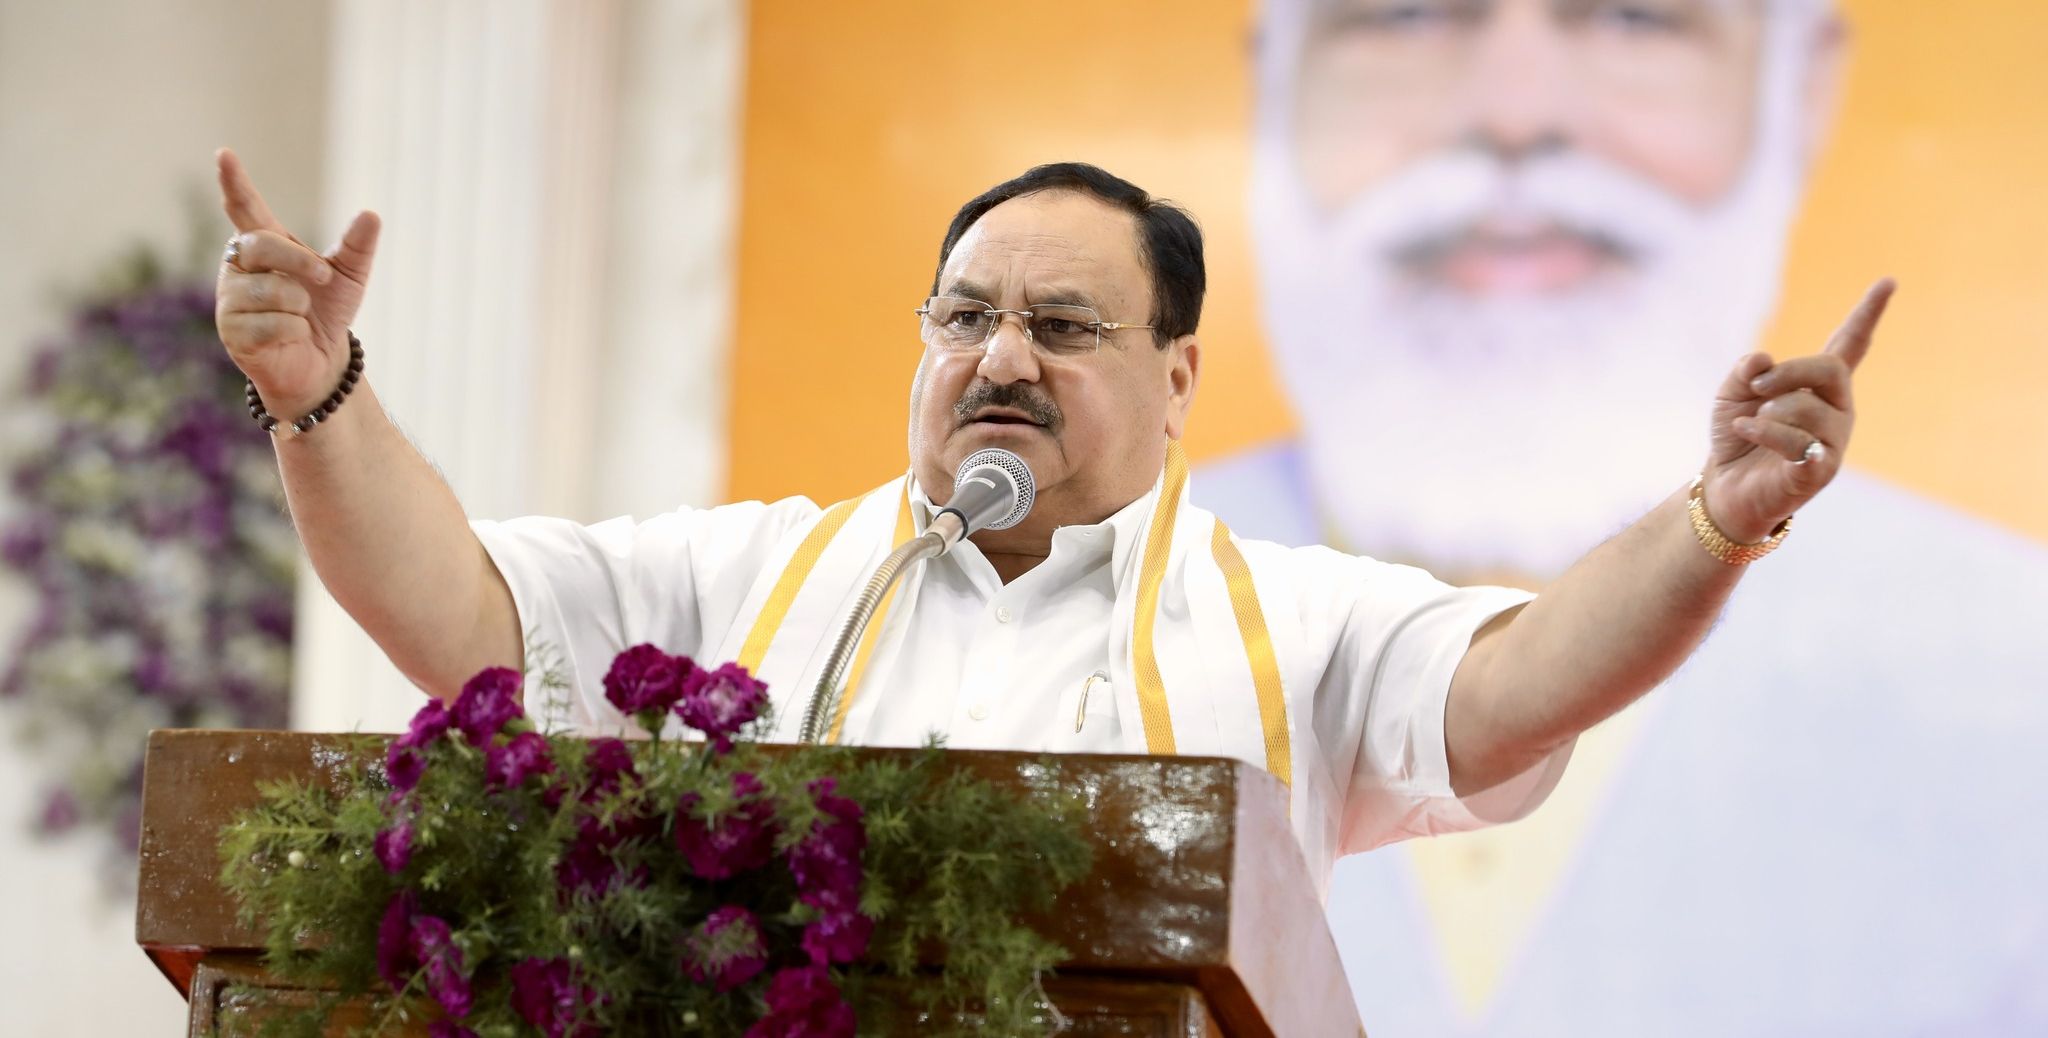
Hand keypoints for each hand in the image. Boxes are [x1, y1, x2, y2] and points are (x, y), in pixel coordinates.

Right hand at [213, 147, 381, 418]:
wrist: (320, 362)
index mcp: (263, 246)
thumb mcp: (348, 277)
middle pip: (261, 245)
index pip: (245, 209)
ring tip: (298, 317)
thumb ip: (356, 246)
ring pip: (271, 290)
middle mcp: (238, 267)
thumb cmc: (326, 313)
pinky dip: (293, 331)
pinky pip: (272, 323)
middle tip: (323, 277)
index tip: (224, 155)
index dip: (234, 183)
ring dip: (299, 306)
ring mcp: (229, 299)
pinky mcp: (231, 331)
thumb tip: (371, 214)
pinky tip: (290, 337)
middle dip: (300, 261)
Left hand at [1701, 278, 1895, 542]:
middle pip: (1831, 370)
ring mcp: (1834, 442)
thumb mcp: (1730, 393)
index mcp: (1820, 385)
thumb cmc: (1736, 436)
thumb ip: (1745, 371)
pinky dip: (1765, 432)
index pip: (1851, 344)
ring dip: (1769, 412)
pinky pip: (1798, 442)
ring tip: (1751, 424)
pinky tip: (1747, 430)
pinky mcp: (1822, 471)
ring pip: (1809, 408)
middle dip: (1789, 372)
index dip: (1868, 314)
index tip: (1888, 281)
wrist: (1725, 486)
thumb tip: (1762, 360)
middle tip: (1756, 387)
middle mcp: (1837, 410)